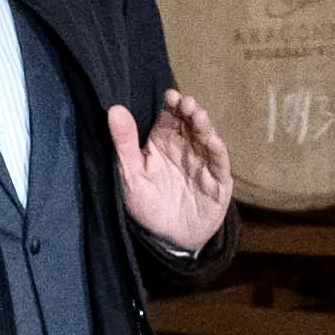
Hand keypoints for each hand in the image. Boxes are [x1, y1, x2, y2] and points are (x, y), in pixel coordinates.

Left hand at [105, 87, 235, 253]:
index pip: (169, 116)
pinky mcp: (218, 180)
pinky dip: (217, 151)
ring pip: (206, 138)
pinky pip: (219, 163)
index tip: (169, 95)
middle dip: (190, 111)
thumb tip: (114, 109)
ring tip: (198, 116)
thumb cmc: (147, 204)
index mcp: (163, 141)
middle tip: (186, 103)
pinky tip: (212, 141)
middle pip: (190, 122)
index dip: (171, 105)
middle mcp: (185, 147)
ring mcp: (203, 162)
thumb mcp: (130, 174)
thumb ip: (124, 142)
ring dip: (204, 126)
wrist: (167, 239)